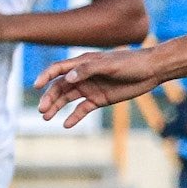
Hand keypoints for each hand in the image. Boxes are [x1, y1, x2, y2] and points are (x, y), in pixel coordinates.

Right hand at [35, 47, 162, 126]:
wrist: (150, 71)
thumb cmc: (130, 63)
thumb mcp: (109, 65)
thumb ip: (88, 70)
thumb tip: (68, 78)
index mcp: (82, 63)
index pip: (58, 69)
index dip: (45, 76)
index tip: (36, 86)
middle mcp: (83, 76)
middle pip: (60, 87)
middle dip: (49, 97)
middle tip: (42, 110)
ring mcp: (90, 88)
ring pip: (68, 99)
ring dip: (57, 107)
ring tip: (47, 117)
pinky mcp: (99, 99)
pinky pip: (83, 109)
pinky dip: (74, 117)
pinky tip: (66, 124)